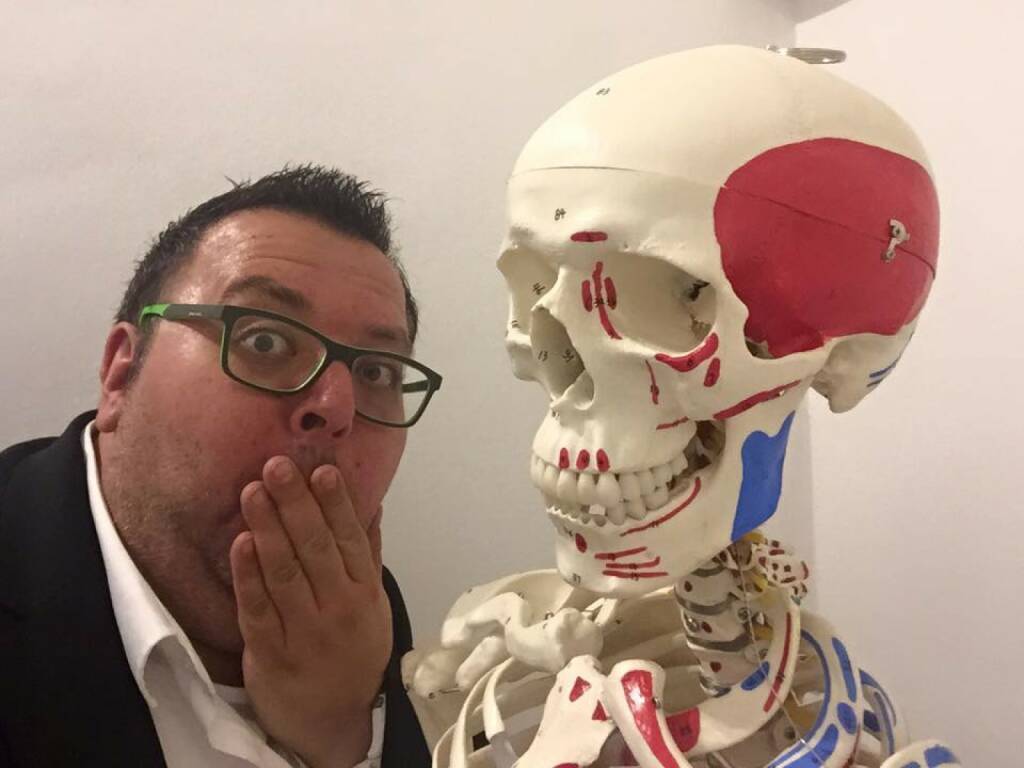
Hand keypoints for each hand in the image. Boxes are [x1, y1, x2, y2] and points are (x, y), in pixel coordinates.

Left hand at [229, 456, 391, 767]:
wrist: (332, 722)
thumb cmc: (353, 653)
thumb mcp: (373, 606)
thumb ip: (368, 554)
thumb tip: (371, 503)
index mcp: (364, 593)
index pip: (350, 540)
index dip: (336, 504)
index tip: (322, 470)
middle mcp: (338, 609)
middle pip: (316, 549)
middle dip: (295, 504)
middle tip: (277, 466)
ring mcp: (304, 632)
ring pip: (285, 573)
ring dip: (268, 529)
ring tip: (253, 491)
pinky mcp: (270, 653)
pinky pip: (257, 609)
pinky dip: (248, 575)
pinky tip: (240, 543)